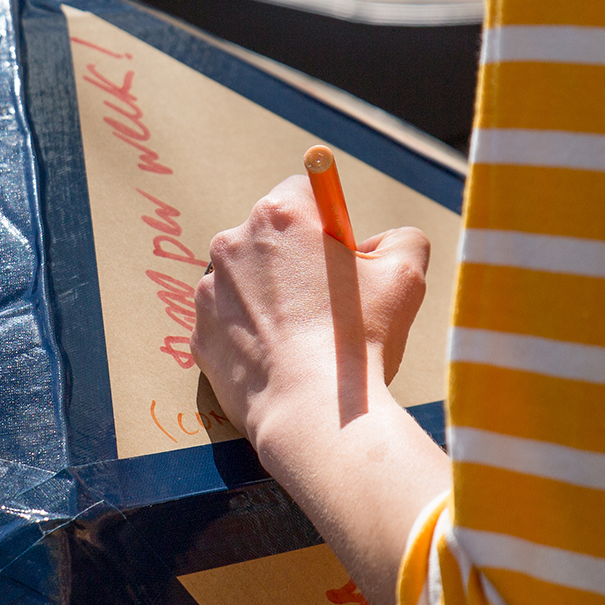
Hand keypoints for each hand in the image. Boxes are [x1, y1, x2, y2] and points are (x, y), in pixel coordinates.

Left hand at [192, 175, 446, 604]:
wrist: (314, 414)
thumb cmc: (359, 339)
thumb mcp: (405, 274)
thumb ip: (401, 238)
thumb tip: (381, 243)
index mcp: (279, 216)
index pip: (303, 190)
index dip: (329, 220)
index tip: (344, 252)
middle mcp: (233, 243)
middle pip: (270, 235)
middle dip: (298, 257)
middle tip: (331, 301)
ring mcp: (209, 291)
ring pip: (247, 279)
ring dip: (273, 296)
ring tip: (307, 336)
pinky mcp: (198, 333)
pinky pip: (229, 322)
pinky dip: (252, 333)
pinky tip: (283, 359)